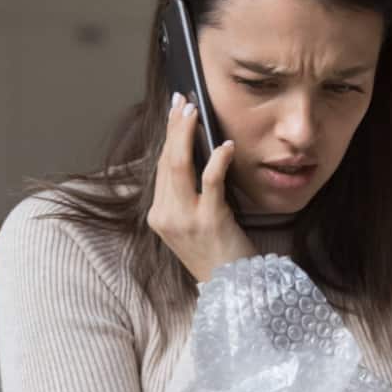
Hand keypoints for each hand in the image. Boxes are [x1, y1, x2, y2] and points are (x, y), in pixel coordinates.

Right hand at [147, 92, 256, 282]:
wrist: (233, 290)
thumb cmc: (218, 254)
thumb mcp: (193, 225)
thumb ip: (188, 196)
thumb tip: (197, 155)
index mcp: (159, 216)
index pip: (160, 168)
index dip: (168, 137)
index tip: (175, 112)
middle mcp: (166, 216)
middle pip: (166, 162)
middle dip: (174, 128)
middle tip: (183, 102)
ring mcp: (185, 220)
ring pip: (180, 167)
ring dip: (186, 135)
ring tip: (195, 112)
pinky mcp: (209, 221)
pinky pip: (210, 182)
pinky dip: (218, 160)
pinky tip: (226, 145)